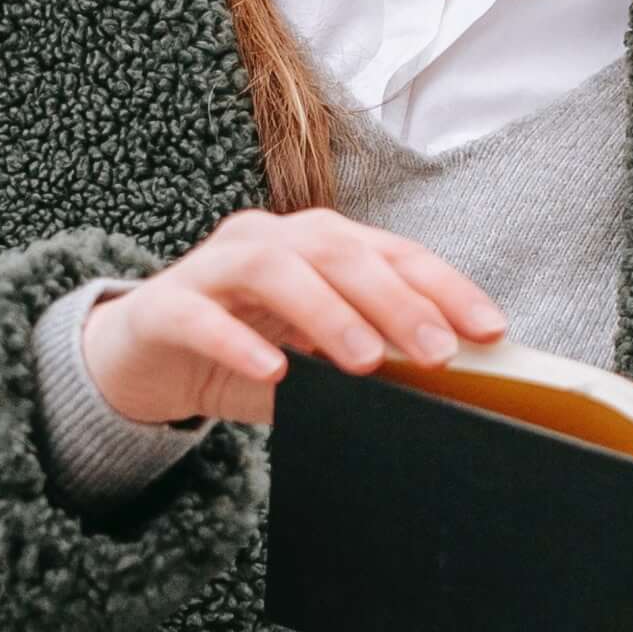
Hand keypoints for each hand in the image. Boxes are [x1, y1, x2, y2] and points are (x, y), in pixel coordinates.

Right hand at [81, 210, 505, 428]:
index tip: (490, 330)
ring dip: (327, 312)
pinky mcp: (164, 305)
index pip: (392, 253)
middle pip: (340, 252)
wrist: (142, 362)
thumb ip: (365, 363)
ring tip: (364, 361)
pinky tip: (272, 370)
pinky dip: (238, 341)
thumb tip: (438, 391)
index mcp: (317, 245)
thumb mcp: (313, 361)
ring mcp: (212, 267)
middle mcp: (269, 240)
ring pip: (275, 267)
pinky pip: (200, 315)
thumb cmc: (243, 354)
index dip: (445, 287)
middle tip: (437, 352)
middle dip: (397, 301)